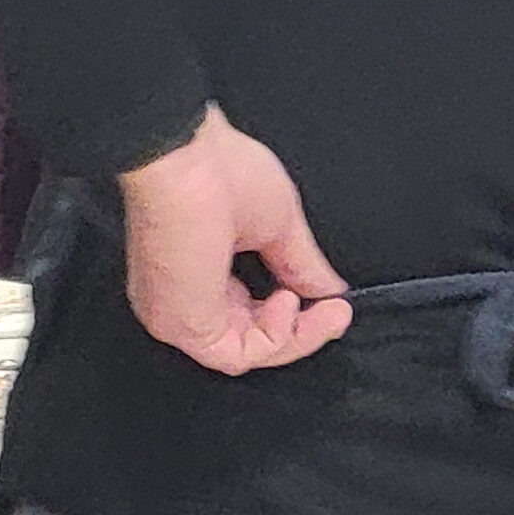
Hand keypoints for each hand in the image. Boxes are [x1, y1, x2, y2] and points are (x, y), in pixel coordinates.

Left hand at [119, 104, 351, 373]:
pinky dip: (274, 338)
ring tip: (320, 306)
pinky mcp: (180, 324)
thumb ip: (301, 266)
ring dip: (295, 335)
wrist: (182, 159)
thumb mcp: (278, 225)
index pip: (248, 311)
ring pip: (246, 350)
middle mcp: (182, 294)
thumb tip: (329, 294)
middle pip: (250, 337)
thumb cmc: (217, 169)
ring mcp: (177, 312)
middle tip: (335, 311)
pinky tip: (288, 301)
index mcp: (198, 266)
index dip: (295, 315)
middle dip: (302, 330)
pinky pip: (237, 354)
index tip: (335, 305)